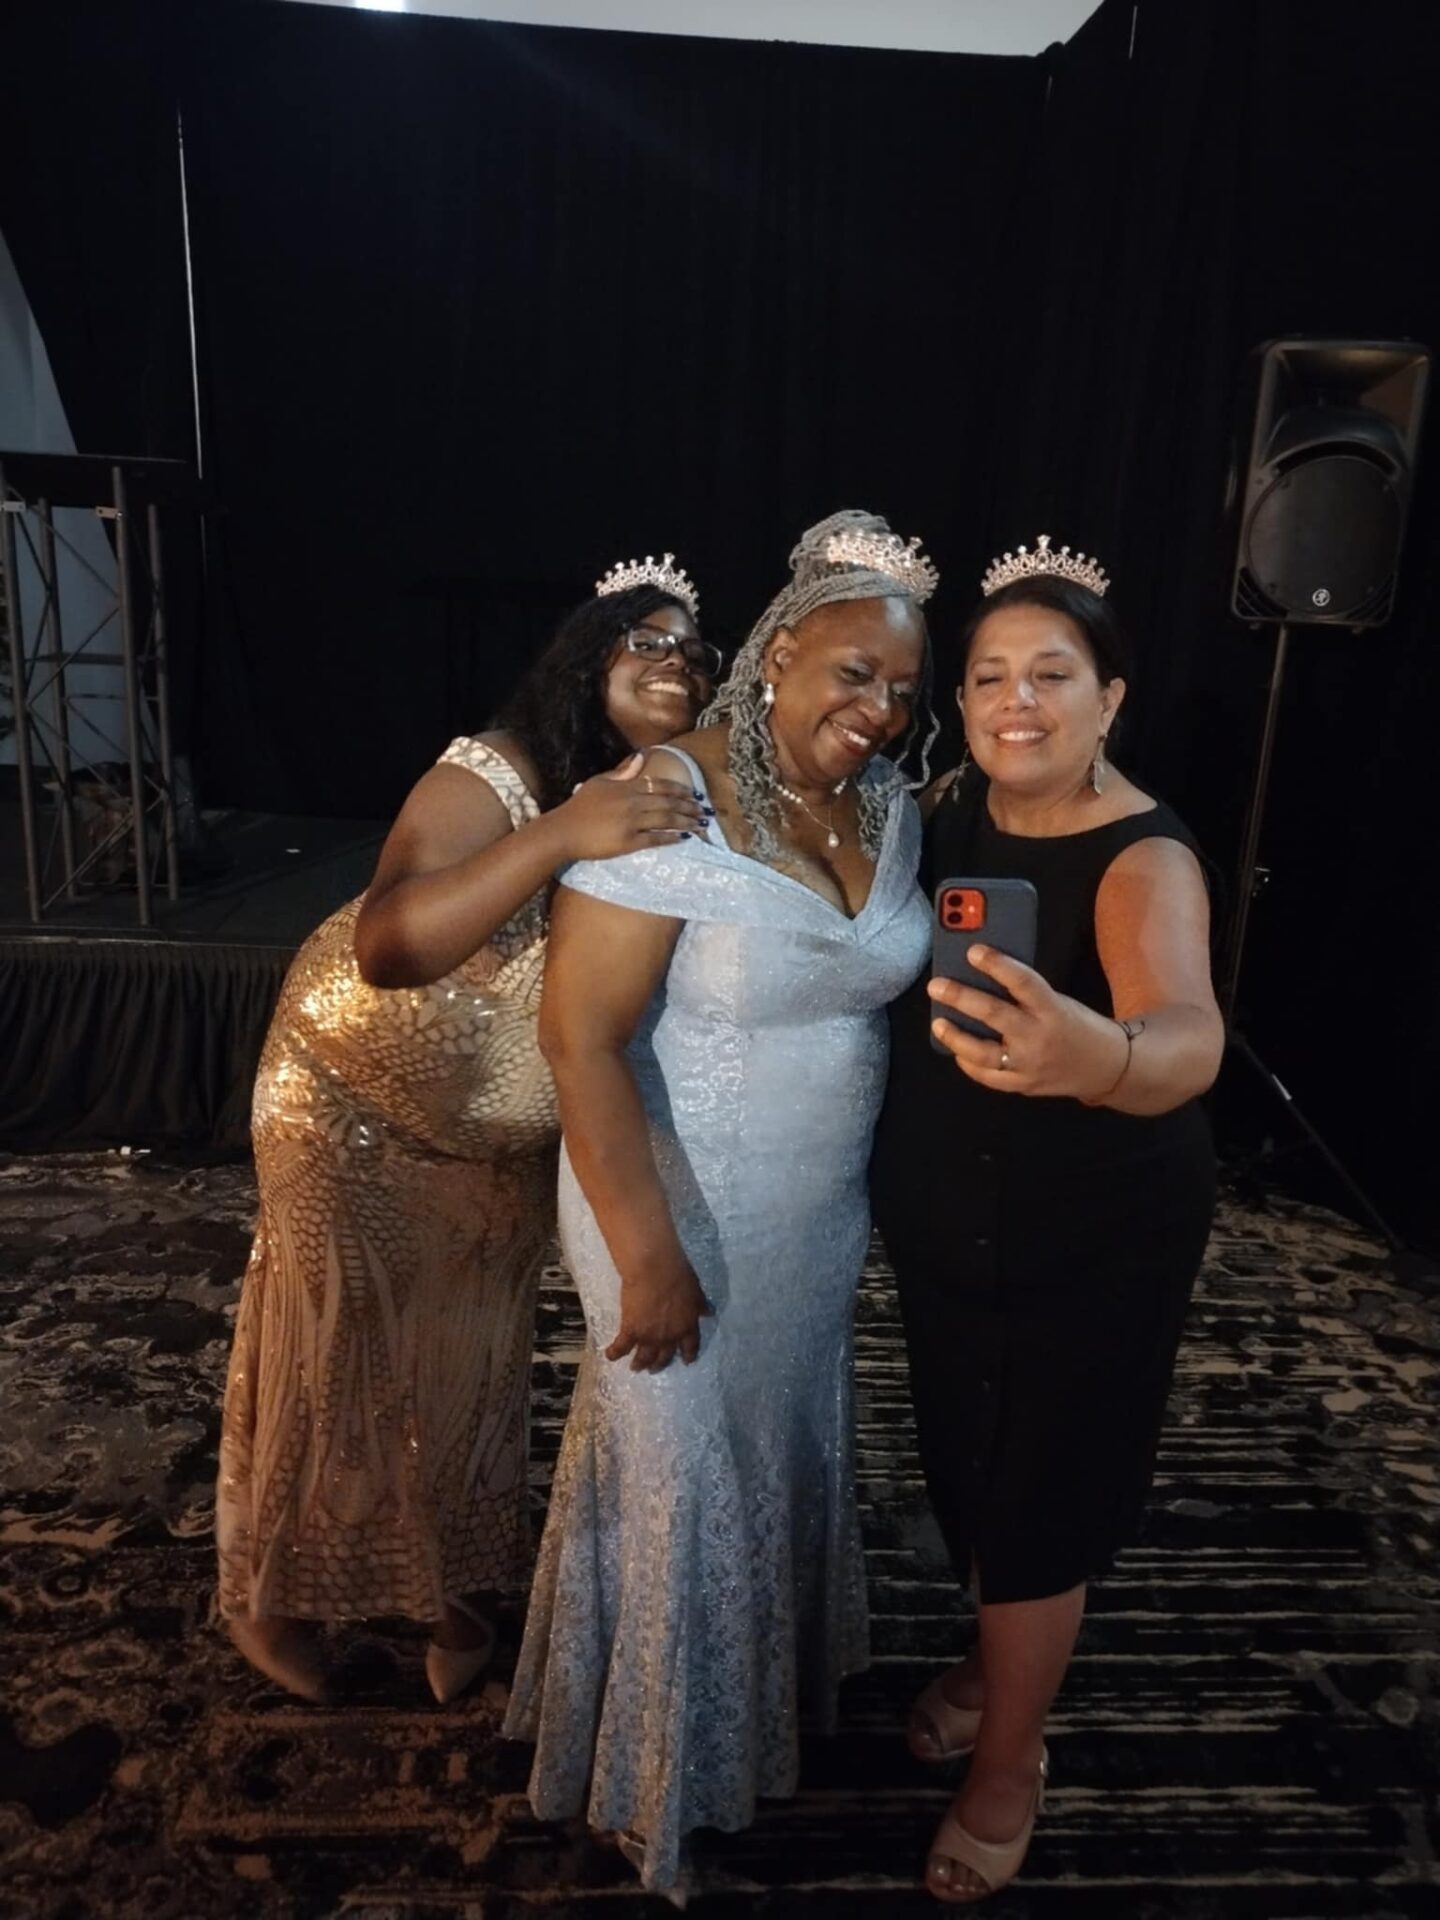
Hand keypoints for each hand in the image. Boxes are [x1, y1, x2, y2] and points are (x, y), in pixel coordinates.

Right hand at [559, 753, 710, 859]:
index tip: (694, 794)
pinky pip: (655, 839)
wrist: (564, 831)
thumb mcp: (599, 782)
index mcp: (626, 787)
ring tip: (699, 824)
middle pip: (668, 803)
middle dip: (689, 807)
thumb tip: (642, 757)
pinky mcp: (628, 842)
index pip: (660, 785)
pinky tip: (683, 838)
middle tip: (704, 811)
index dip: (680, 790)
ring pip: (666, 820)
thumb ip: (623, 772)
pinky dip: (671, 838)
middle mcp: (632, 803)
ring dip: (686, 822)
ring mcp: (631, 823)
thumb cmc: (580, 806)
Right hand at [606, 1262, 711, 1372]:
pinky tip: (610, 1355)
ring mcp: (649, 1335)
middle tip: (653, 1369)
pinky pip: (622, 1347)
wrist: (654, 1270)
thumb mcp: (696, 1292)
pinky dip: (615, 1353)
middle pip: (665, 1356)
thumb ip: (700, 1305)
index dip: (688, 1355)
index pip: (690, 1346)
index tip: (686, 1362)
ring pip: (644, 1357)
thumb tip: (709, 1312)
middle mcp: (669, 1336)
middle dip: (659, 1364)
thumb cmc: (677, 1275)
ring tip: (635, 1368)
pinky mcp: (630, 1330)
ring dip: (640, 1364)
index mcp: (687, 1326)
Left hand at [928, 944, 1128, 1100]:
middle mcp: (1039, 1037)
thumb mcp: (1059, 1002)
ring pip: (984, 1053)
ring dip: (956, 1037)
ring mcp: (1029, 1065)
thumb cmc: (1077, 1026)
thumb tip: (983, 977)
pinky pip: (989, 1078)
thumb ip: (1026, 994)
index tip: (973, 951)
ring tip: (938, 1023)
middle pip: (994, 1015)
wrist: (1107, 1067)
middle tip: (936, 986)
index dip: (997, 965)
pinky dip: (969, 1065)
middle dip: (961, 998)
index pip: (1023, 982)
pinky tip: (956, 1052)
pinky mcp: (1023, 1085)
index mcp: (1052, 1009)